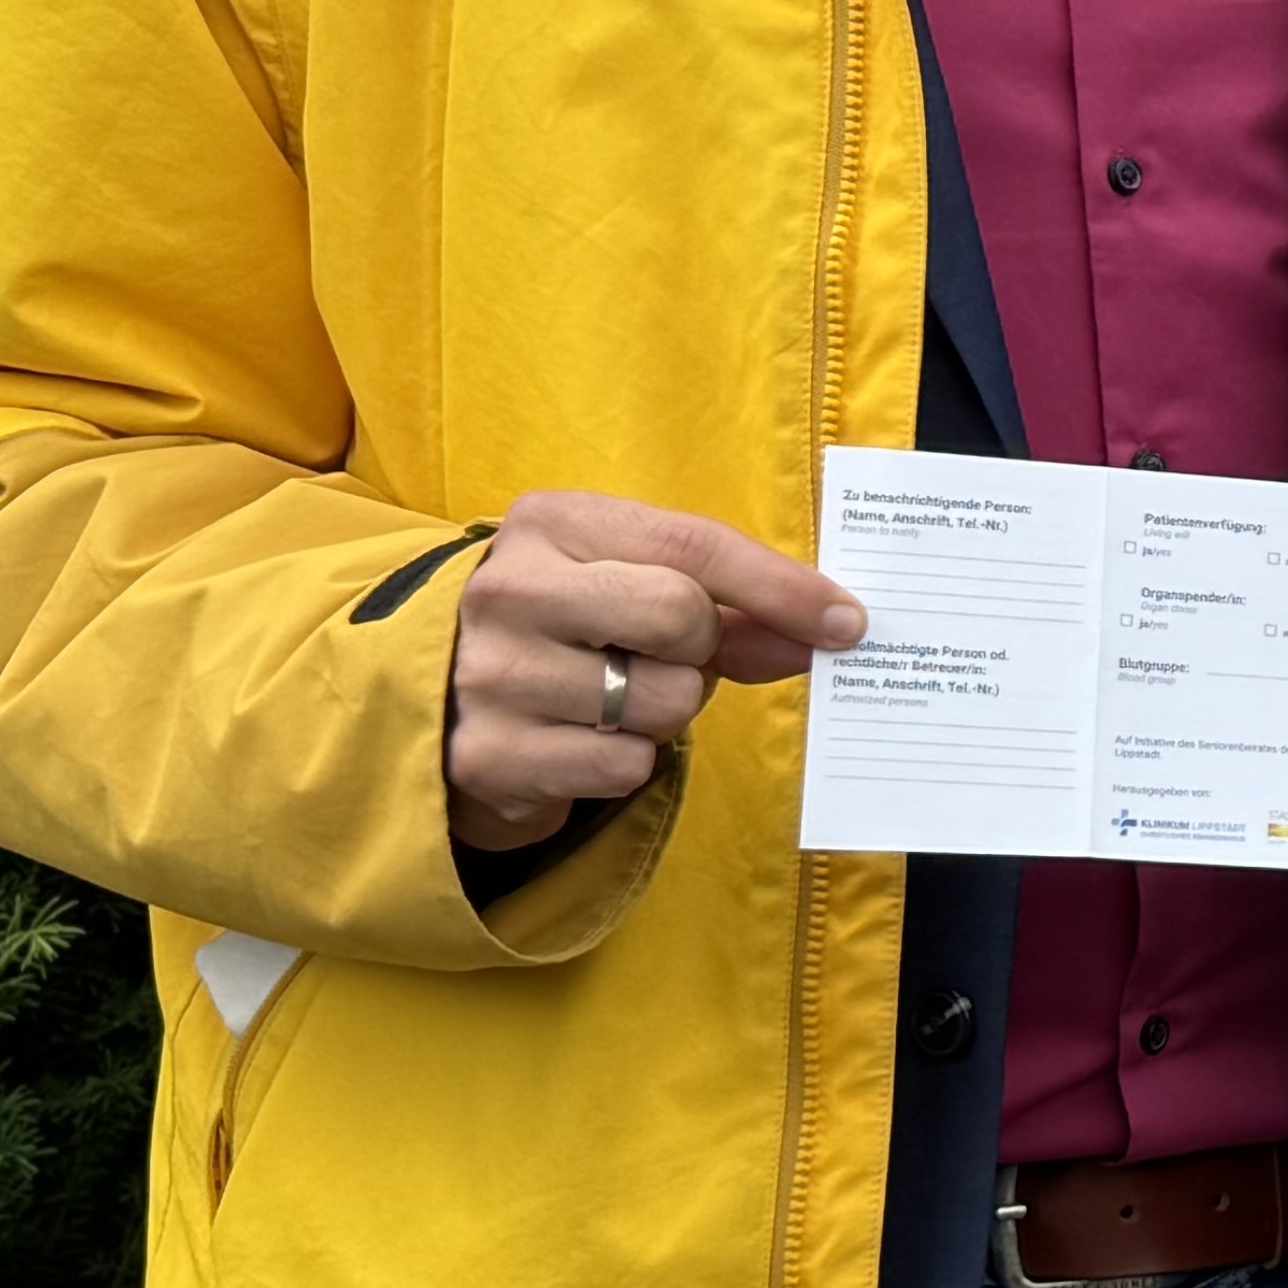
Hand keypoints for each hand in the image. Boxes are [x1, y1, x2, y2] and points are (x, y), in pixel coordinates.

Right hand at [445, 490, 864, 852]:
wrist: (440, 694)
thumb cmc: (568, 624)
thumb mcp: (633, 584)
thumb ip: (735, 607)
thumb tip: (834, 630)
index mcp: (550, 522)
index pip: (694, 545)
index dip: (783, 587)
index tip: (847, 622)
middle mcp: (509, 590)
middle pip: (681, 616)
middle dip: (702, 649)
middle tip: (666, 657)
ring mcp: (489, 674)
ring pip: (662, 700)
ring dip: (665, 710)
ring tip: (612, 697)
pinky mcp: (488, 755)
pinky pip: (625, 764)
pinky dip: (626, 761)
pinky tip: (579, 741)